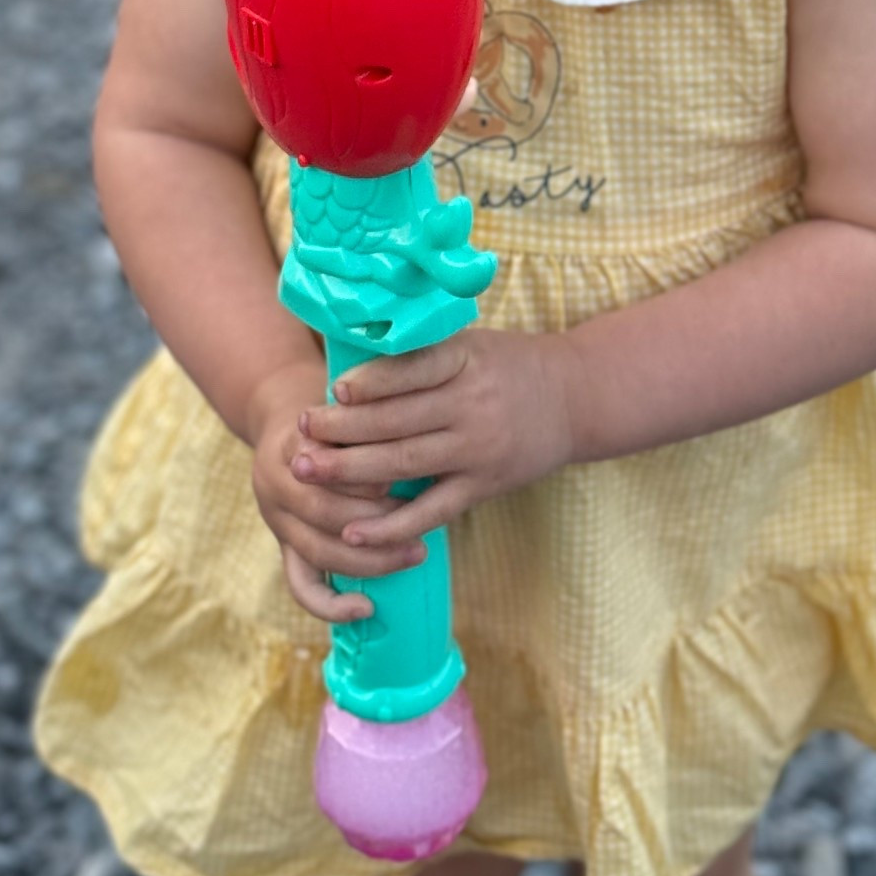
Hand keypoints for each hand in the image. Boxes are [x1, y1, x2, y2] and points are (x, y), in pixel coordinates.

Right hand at [245, 363, 429, 624]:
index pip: (324, 467)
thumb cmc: (338, 413)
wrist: (290, 422)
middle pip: (323, 512)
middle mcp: (276, 483)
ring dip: (369, 559)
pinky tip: (365, 609)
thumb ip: (370, 421)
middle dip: (376, 522)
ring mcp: (279, 520)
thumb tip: (420, 440)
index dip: (363, 479)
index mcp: (291, 444)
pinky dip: (331, 605)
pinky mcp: (285, 547)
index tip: (400, 482)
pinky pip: (302, 586)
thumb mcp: (349, 405)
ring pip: (318, 550)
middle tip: (422, 525)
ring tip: (416, 554)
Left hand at [291, 328, 578, 548]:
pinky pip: (432, 510)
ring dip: (351, 471)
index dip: (371, 382)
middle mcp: (472, 404)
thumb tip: (352, 366)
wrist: (574, 398)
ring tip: (308, 471)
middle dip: (342, 429)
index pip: (412, 370)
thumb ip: (422, 354)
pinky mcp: (483, 485)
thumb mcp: (472, 343)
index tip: (334, 390)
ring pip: (405, 463)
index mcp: (467, 360)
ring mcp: (478, 448)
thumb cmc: (508, 365)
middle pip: (397, 420)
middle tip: (301, 432)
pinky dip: (391, 524)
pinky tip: (354, 532)